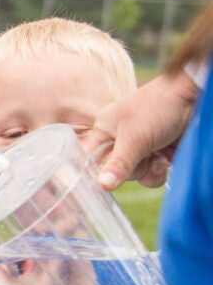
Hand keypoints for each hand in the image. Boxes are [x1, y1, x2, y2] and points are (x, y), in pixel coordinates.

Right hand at [82, 70, 198, 189]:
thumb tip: (103, 186)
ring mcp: (139, 148)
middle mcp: (119, 140)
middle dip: (131, 169)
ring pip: (134, 176)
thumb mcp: (135, 138)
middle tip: (142, 156)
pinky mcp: (157, 154)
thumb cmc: (158, 108)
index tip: (101, 184)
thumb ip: (118, 164)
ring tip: (158, 155)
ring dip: (148, 171)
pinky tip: (166, 158)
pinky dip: (160, 171)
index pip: (89, 158)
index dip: (93, 172)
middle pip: (114, 172)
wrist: (195, 98)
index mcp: (104, 130)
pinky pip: (151, 175)